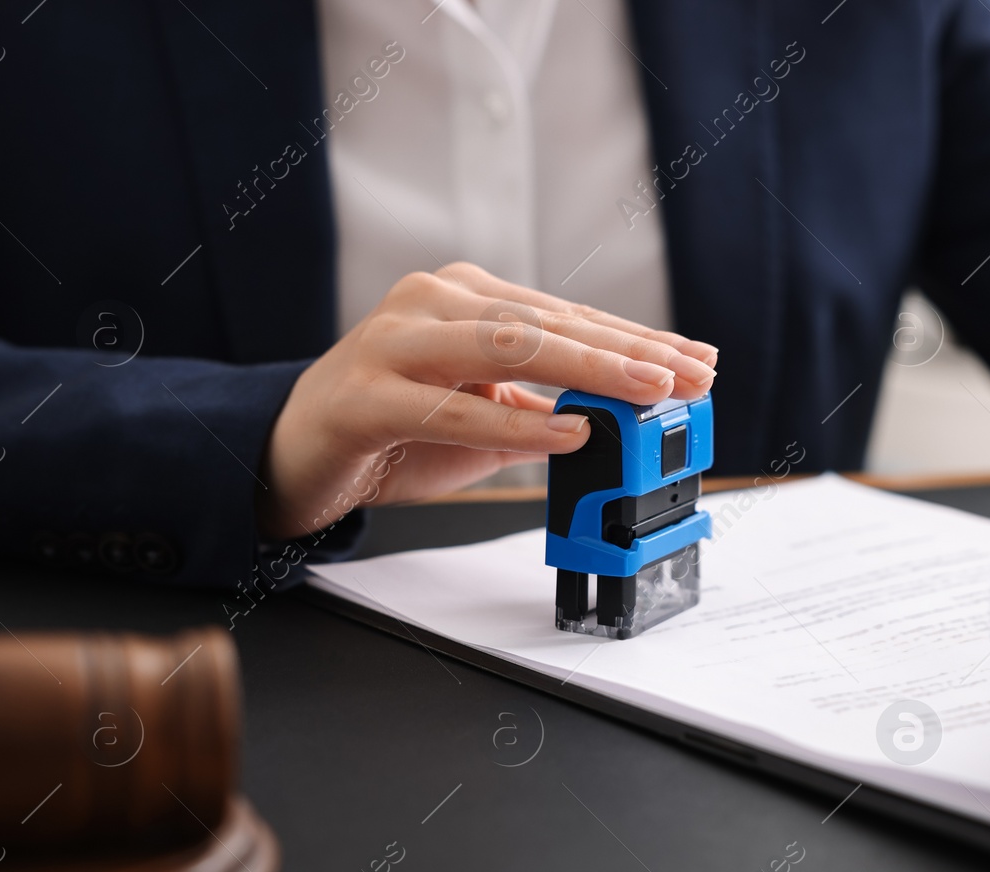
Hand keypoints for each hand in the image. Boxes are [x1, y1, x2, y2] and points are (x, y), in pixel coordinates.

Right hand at [258, 263, 716, 539]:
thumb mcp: (485, 416)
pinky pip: (453, 408)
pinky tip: (569, 429)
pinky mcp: (366, 395)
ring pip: (506, 348)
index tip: (697, 361)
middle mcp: (432, 303)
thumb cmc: (395, 431)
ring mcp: (394, 342)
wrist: (292, 455)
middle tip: (689, 373)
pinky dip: (516, 422)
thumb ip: (546, 407)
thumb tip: (627, 416)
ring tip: (647, 390)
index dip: (637, 339)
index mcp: (466, 298)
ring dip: (587, 369)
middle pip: (546, 322)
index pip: (567, 315)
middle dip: (627, 349)